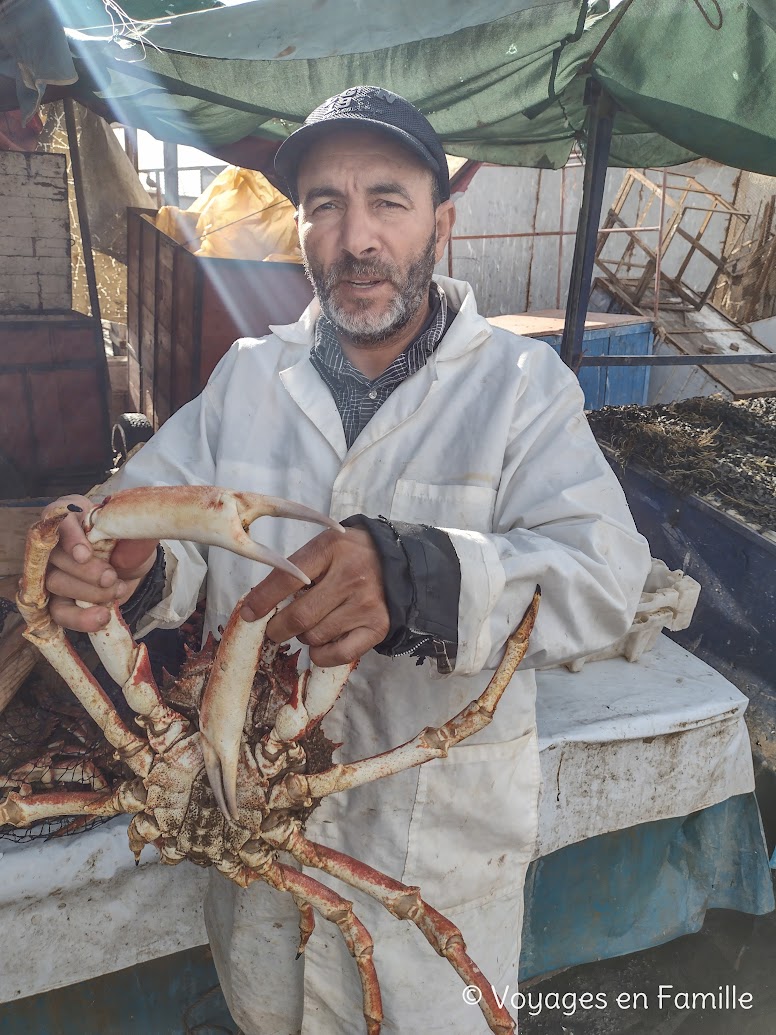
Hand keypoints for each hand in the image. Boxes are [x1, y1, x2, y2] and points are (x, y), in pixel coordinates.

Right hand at [40, 495, 158, 632]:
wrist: (132, 567)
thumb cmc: (127, 542)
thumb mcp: (136, 532)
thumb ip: (134, 529)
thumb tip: (139, 529)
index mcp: (71, 514)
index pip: (58, 520)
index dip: (70, 539)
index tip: (85, 554)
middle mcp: (55, 542)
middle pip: (56, 557)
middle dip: (86, 571)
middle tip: (111, 577)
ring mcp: (53, 571)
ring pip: (56, 583)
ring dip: (89, 592)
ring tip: (116, 591)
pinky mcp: (58, 599)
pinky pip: (58, 611)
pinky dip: (80, 617)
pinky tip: (101, 617)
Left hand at [241, 528, 389, 666]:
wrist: (399, 563)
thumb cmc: (351, 555)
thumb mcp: (324, 548)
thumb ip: (296, 570)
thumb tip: (259, 605)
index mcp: (331, 549)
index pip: (287, 580)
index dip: (262, 600)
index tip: (248, 614)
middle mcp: (351, 577)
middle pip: (299, 616)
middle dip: (277, 628)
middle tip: (274, 629)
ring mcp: (365, 604)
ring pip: (314, 636)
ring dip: (302, 636)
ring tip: (309, 625)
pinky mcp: (377, 627)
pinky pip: (337, 654)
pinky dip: (320, 655)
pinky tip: (320, 643)